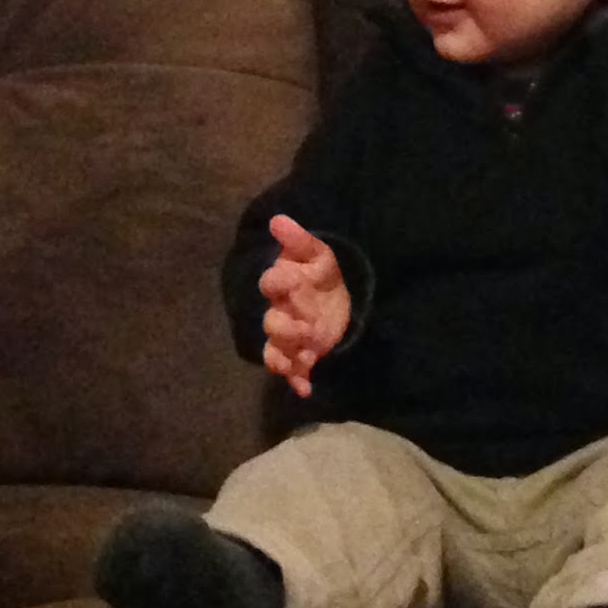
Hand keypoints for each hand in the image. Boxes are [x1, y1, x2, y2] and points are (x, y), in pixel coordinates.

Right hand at [258, 214, 350, 398]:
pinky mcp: (300, 353)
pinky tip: (306, 388)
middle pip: (273, 323)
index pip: (272, 284)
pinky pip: (289, 369)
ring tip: (308, 355)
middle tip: (312, 326)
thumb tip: (278, 219)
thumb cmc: (320, 273)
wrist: (335, 297)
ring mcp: (289, 335)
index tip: (298, 279)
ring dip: (290, 353)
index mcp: (283, 284)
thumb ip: (298, 240)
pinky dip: (296, 380)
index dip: (282, 283)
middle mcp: (281, 312)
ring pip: (277, 348)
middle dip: (290, 326)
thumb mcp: (316, 253)